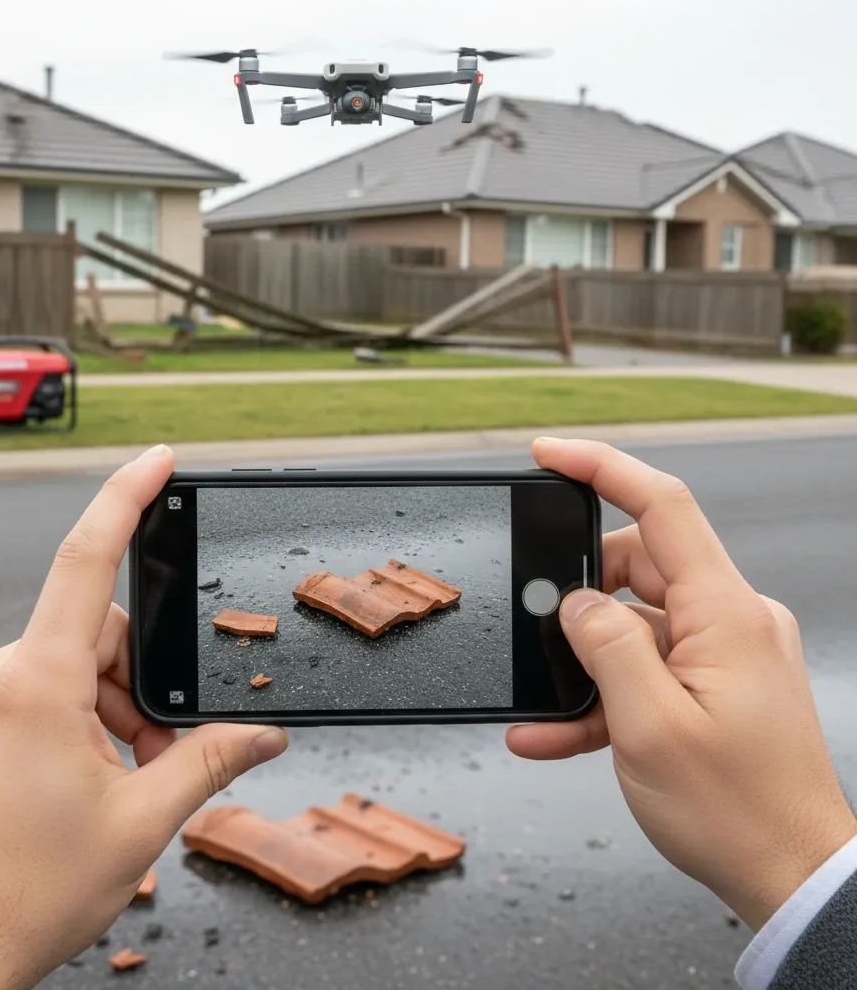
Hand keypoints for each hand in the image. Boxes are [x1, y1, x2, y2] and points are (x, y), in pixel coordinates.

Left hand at [0, 446, 287, 989]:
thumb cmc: (24, 892)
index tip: (157, 460)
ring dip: (121, 710)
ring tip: (130, 779)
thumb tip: (264, 736)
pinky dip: (89, 719)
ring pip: (80, 664)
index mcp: (38, 684)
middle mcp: (0, 676)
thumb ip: (210, 763)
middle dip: (146, 684)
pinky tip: (99, 775)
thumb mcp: (140, 822)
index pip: (86, 561)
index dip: (125, 497)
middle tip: (162, 754)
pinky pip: (50, 687)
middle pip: (104, 633)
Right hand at [508, 438, 856, 929]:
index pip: (662, 507)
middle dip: (579, 595)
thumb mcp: (647, 727)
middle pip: (637, 567)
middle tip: (539, 631)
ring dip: (584, 662)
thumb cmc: (736, 811)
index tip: (549, 454)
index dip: (602, 468)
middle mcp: (730, 620)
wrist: (792, 876)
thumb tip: (577, 602)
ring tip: (544, 710)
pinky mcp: (715, 683)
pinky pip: (648, 668)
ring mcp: (724, 653)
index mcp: (724, 614)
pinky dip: (605, 694)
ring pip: (634, 625)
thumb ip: (606, 646)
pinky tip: (559, 731)